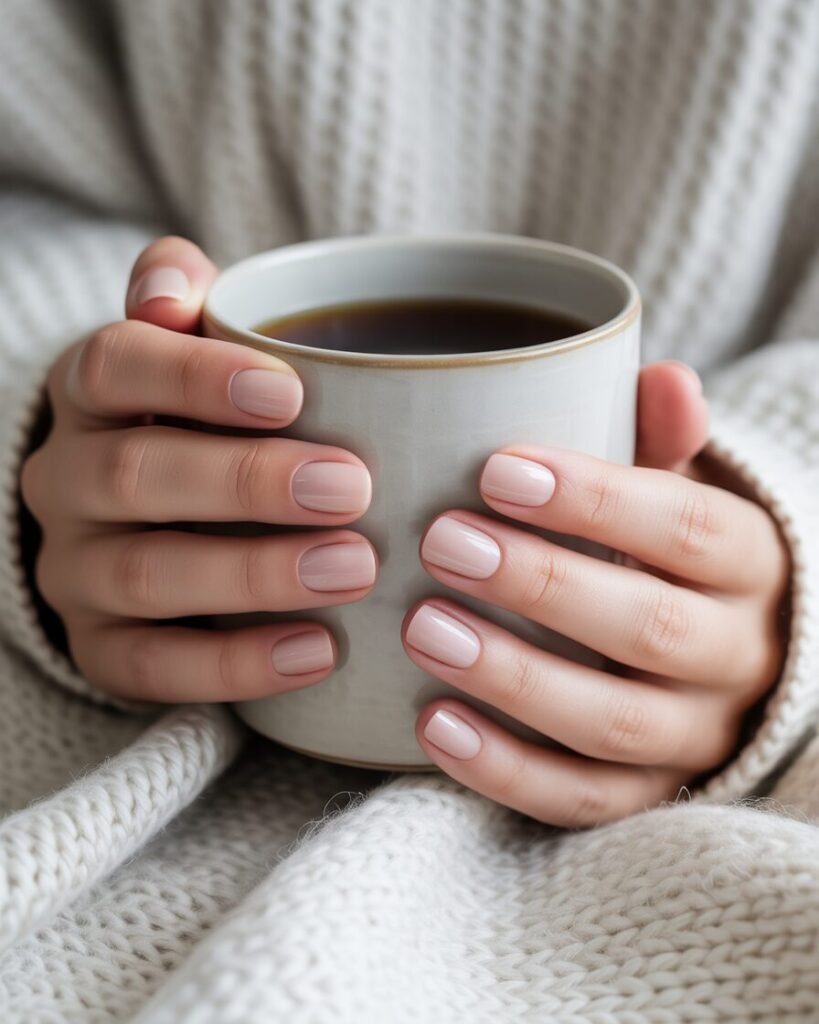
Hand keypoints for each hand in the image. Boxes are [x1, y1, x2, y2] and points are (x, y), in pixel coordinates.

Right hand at [21, 237, 376, 700]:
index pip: (115, 367)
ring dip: (254, 573)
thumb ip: (188, 302)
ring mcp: (76, 571)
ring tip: (354, 568)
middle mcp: (67, 480)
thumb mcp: (192, 351)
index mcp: (90, 395)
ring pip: (146, 574)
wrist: (148, 522)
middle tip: (350, 487)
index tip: (293, 392)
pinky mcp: (102, 648)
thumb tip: (174, 286)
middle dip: (247, 482)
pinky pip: (154, 667)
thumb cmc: (199, 422)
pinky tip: (321, 650)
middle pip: (135, 475)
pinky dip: (238, 664)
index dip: (196, 377)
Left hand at [404, 364, 789, 825]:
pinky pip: (583, 798)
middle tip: (443, 542)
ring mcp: (694, 736)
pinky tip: (432, 724)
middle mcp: (735, 657)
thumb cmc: (672, 552)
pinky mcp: (648, 794)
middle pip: (650, 629)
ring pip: (613, 724)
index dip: (597, 501)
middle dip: (542, 584)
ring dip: (514, 677)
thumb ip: (663, 442)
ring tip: (422, 627)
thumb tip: (666, 380)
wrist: (723, 652)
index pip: (686, 528)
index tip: (497, 472)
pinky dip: (506, 769)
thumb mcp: (680, 490)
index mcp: (748, 563)